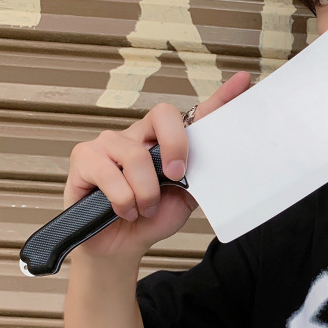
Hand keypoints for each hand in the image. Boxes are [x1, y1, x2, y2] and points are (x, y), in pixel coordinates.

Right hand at [64, 71, 251, 260]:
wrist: (122, 246)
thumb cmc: (151, 217)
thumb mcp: (184, 199)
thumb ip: (200, 177)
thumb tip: (224, 164)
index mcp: (166, 142)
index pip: (195, 115)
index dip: (220, 98)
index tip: (243, 81)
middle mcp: (139, 135)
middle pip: (163, 114)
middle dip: (176, 145)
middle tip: (176, 175)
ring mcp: (109, 143)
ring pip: (137, 155)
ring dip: (146, 194)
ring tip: (144, 209)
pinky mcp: (85, 158)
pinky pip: (111, 175)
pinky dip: (124, 201)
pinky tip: (123, 211)